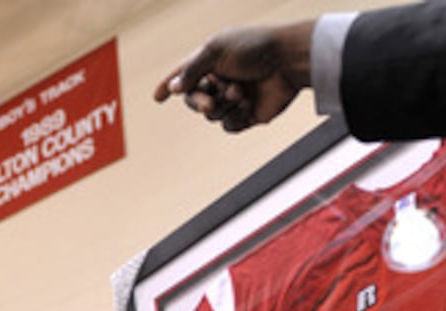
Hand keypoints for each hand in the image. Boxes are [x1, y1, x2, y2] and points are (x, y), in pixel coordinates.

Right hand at [154, 21, 314, 131]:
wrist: (287, 62)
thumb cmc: (254, 48)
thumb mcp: (216, 51)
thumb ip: (191, 69)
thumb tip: (175, 87)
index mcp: (210, 61)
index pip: (184, 74)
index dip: (170, 85)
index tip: (157, 97)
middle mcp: (221, 80)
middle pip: (194, 101)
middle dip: (200, 101)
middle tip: (211, 101)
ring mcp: (234, 99)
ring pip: (211, 116)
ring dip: (222, 106)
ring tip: (241, 93)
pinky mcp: (248, 115)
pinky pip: (228, 127)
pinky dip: (235, 119)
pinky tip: (247, 107)